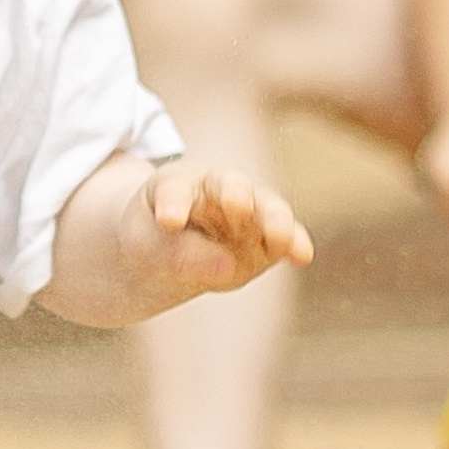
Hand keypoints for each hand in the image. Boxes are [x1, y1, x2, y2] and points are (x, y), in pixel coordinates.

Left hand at [128, 160, 313, 300]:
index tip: (168, 220)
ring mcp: (247, 213)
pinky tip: (302, 255)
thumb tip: (228, 266)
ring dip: (274, 221)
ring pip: (266, 209)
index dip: (174, 203)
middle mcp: (219, 189)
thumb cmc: (152, 237)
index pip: (175, 189)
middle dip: (236, 194)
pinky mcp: (265, 241)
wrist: (167, 250)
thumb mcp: (146, 246)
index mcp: (179, 182)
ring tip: (279, 235)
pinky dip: (295, 244)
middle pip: (230, 185)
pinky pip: (285, 240)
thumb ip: (177, 254)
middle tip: (236, 204)